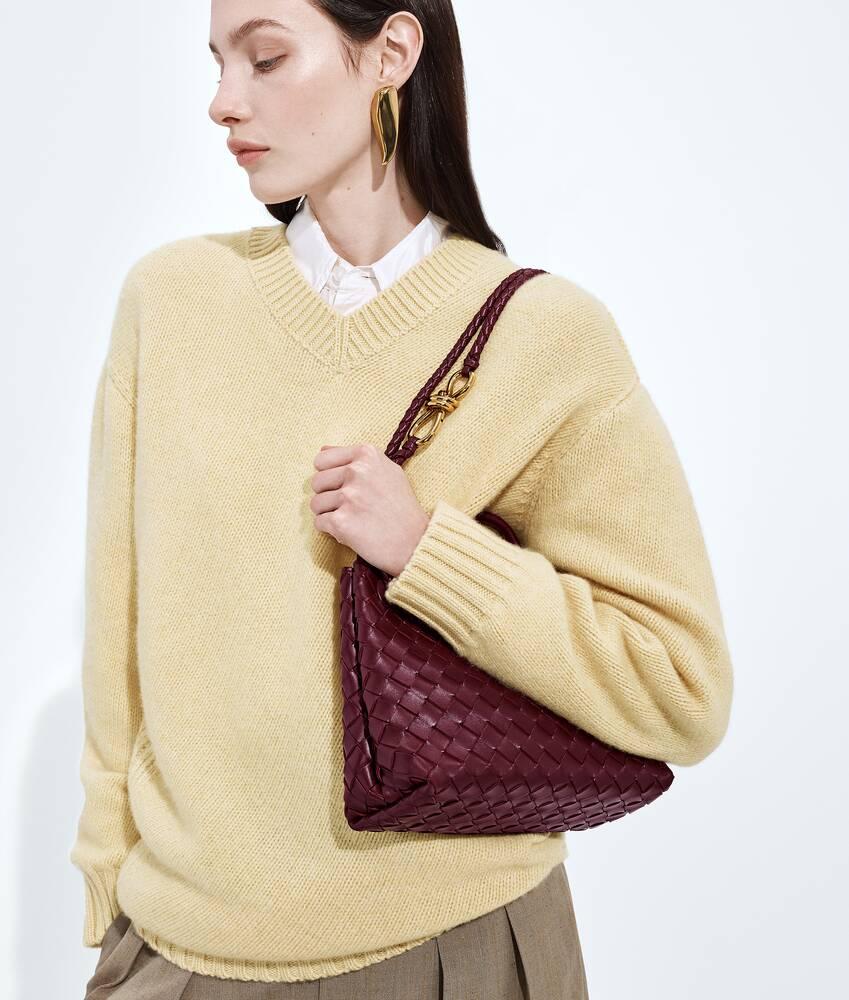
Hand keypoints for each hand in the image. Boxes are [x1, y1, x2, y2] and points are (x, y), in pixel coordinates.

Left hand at [310, 442, 430, 576]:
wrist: (416, 541)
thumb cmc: (403, 507)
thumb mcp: (388, 471)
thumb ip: (356, 459)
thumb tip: (323, 448)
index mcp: (366, 455)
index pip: (322, 459)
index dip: (328, 474)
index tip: (342, 485)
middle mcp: (357, 471)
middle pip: (317, 482)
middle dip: (328, 496)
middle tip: (349, 507)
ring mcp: (349, 496)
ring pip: (315, 504)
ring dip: (329, 514)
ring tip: (352, 519)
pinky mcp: (341, 521)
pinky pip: (319, 523)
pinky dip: (331, 530)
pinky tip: (350, 531)